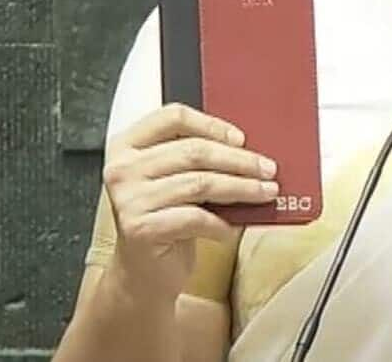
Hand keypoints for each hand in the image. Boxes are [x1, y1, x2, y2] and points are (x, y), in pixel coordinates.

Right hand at [101, 102, 278, 298]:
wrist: (142, 274)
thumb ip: (197, 160)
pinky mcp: (140, 228)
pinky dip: (221, 223)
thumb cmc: (164, 221)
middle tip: (269, 169)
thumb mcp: (175, 181)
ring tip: (265, 193)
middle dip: (240, 160)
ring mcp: (128, 199)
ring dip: (241, 188)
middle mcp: (122, 169)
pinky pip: (194, 217)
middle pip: (194, 151)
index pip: (173, 117)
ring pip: (200, 183)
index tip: (242, 139)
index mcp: (127, 146)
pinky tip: (232, 229)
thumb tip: (252, 151)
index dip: (212, 124)